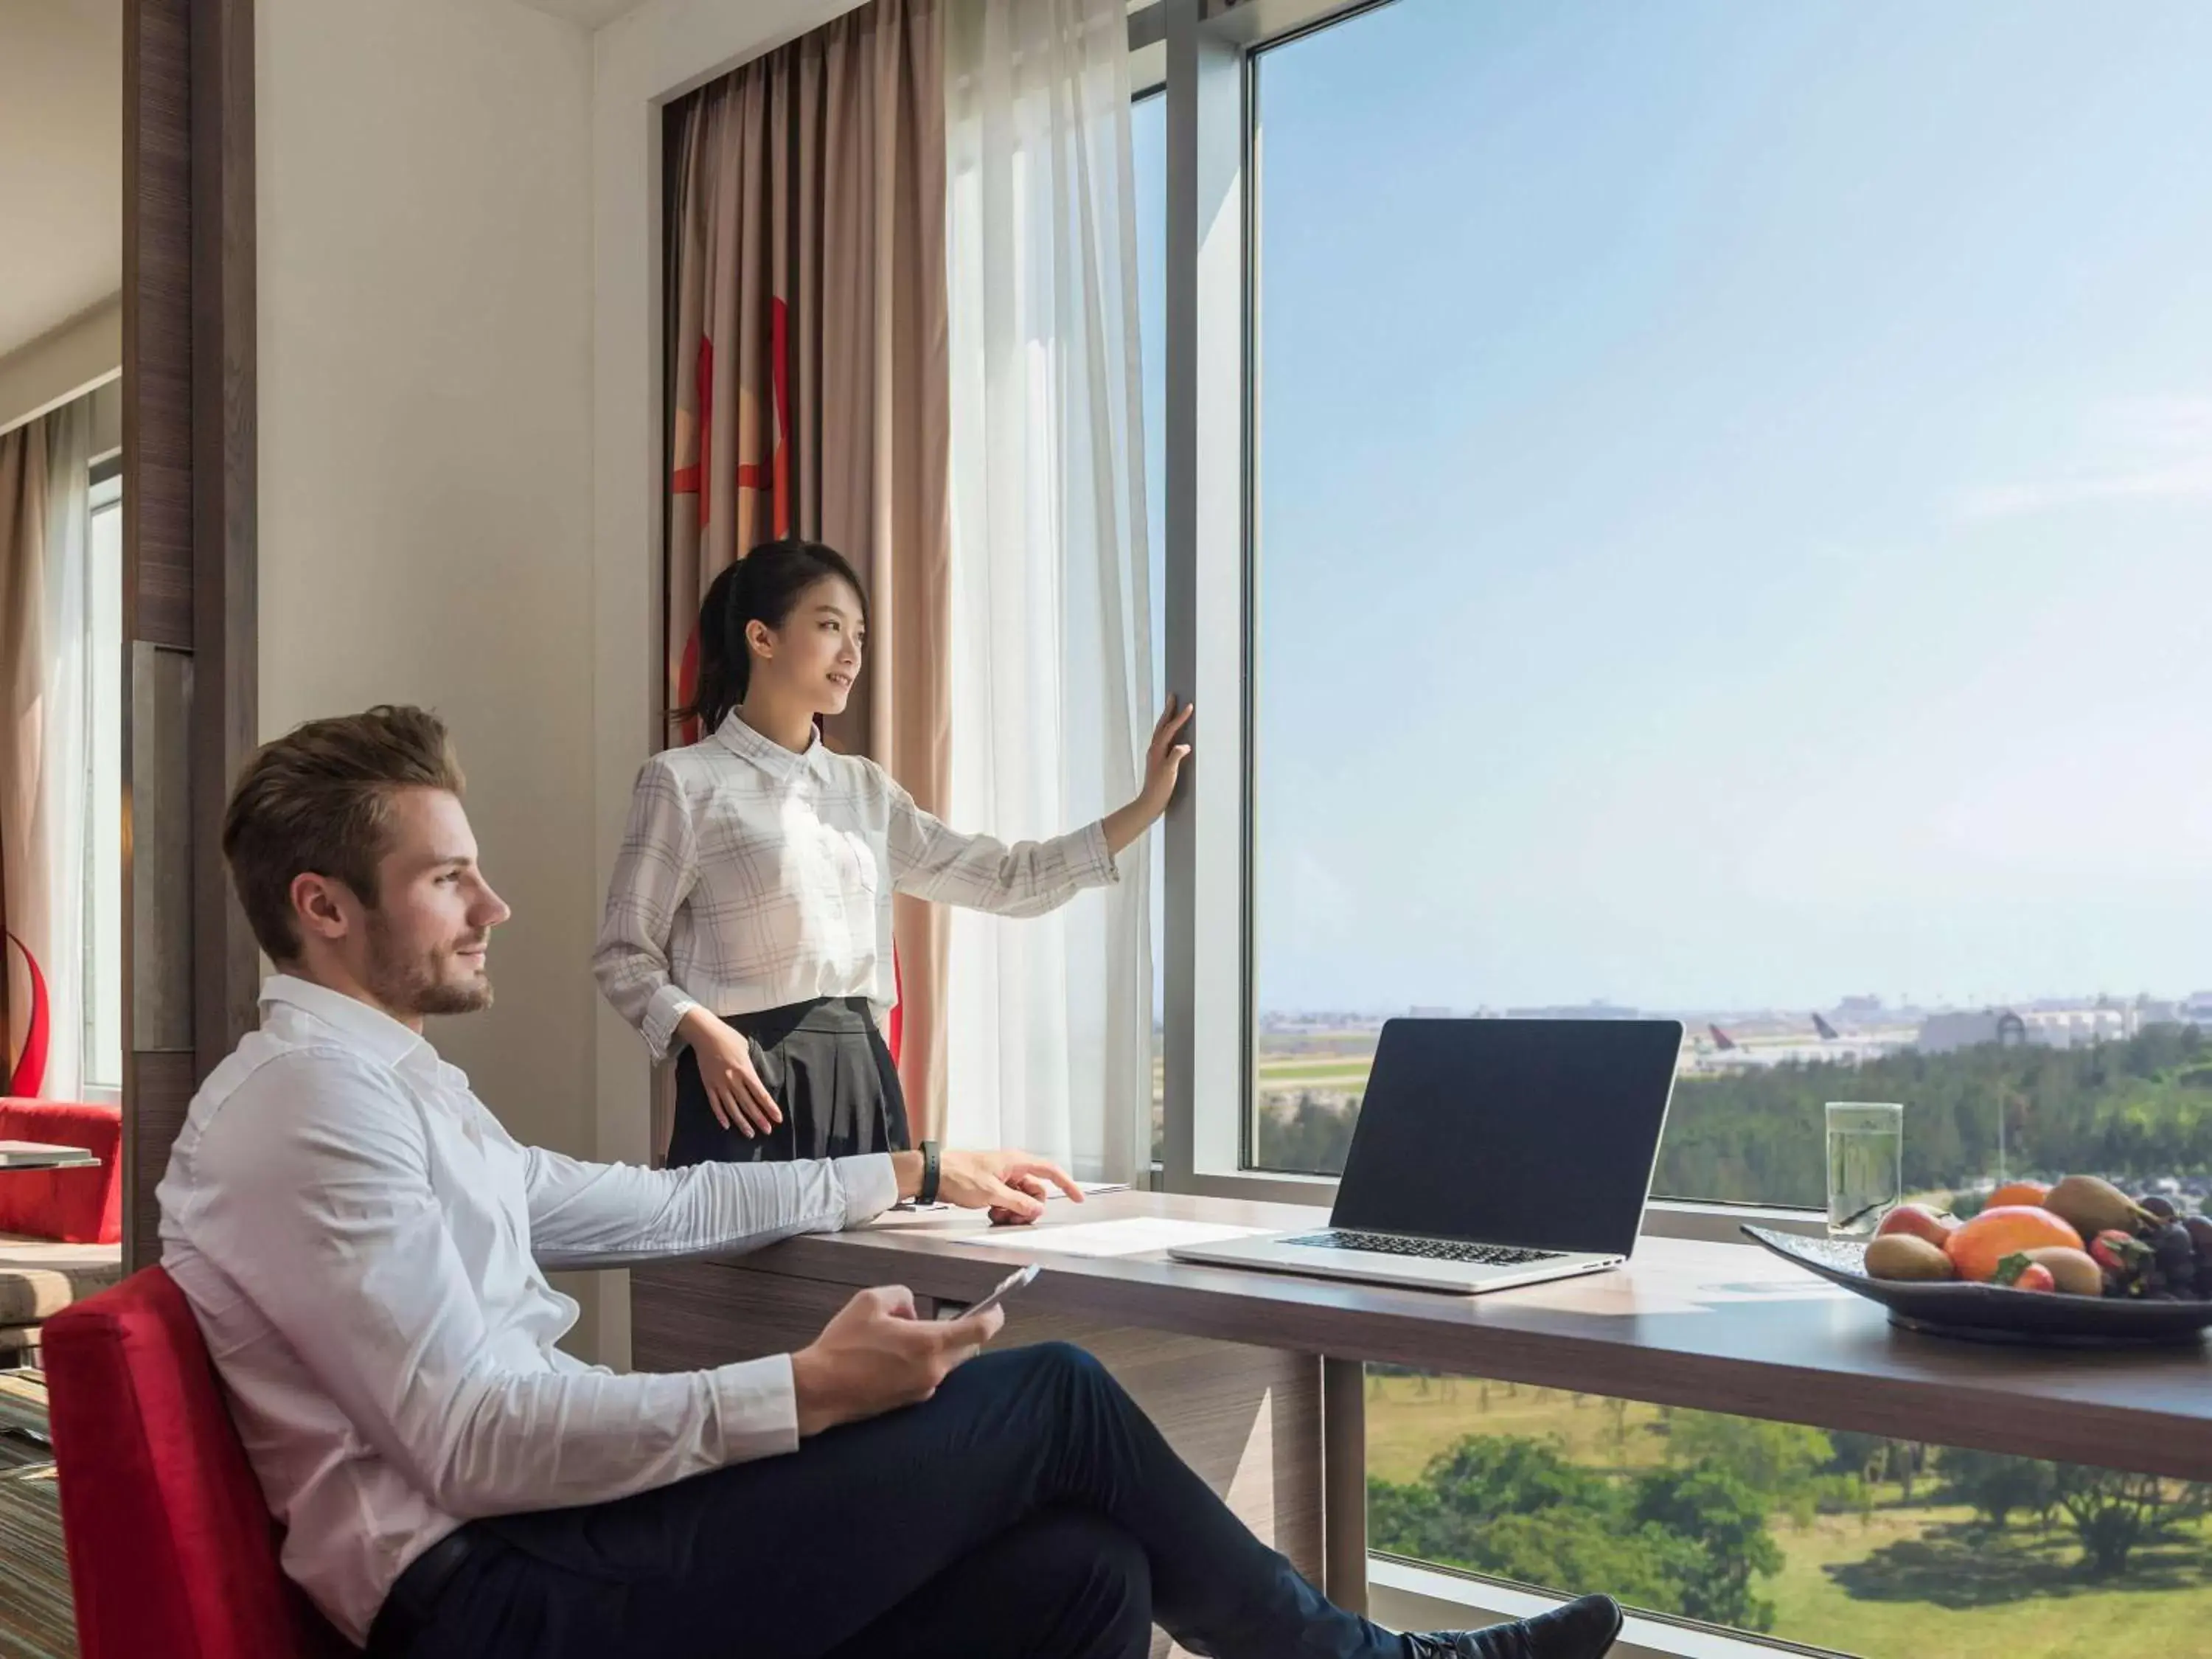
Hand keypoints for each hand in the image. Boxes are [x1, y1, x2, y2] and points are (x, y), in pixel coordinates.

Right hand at [677, 1007, 781, 1138]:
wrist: (705, 1034)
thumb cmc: (728, 1037)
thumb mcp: (746, 1048)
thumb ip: (751, 1065)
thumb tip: (756, 1076)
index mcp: (745, 1070)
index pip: (760, 1094)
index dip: (770, 1107)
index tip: (777, 1118)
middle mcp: (733, 1080)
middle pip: (748, 1104)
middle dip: (759, 1118)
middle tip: (768, 1130)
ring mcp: (719, 1084)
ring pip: (732, 1108)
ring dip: (742, 1122)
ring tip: (750, 1133)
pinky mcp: (708, 1085)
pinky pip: (715, 1104)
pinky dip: (721, 1115)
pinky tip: (727, 1125)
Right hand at [789, 1284, 1002, 1435]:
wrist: (819, 1389)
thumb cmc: (843, 1345)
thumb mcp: (870, 1301)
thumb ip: (901, 1296)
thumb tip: (912, 1311)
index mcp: (929, 1344)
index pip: (978, 1331)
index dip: (993, 1317)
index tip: (996, 1308)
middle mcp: (933, 1371)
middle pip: (966, 1348)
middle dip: (960, 1332)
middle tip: (942, 1319)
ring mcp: (923, 1390)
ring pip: (946, 1363)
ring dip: (937, 1348)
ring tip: (903, 1337)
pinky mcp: (910, 1402)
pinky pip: (928, 1376)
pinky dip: (922, 1363)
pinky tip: (893, 1358)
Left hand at [937, 1149, 1082, 1223]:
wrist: (934, 1175)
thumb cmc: (959, 1175)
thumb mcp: (992, 1193)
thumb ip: (1018, 1203)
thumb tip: (1037, 1210)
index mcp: (1016, 1162)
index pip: (1050, 1171)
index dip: (1066, 1184)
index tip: (1077, 1198)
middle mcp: (1012, 1168)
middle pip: (1035, 1191)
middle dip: (1029, 1208)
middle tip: (1014, 1218)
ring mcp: (1002, 1178)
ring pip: (1021, 1199)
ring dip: (1014, 1212)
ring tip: (997, 1216)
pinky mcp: (992, 1187)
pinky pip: (1008, 1202)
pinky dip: (1004, 1211)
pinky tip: (991, 1214)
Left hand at [1100, 697, 1193, 856]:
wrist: (1150, 802)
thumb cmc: (1160, 788)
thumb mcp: (1169, 772)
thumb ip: (1176, 757)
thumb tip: (1184, 745)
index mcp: (1157, 749)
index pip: (1170, 729)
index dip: (1180, 717)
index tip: (1189, 706)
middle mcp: (1154, 749)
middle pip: (1162, 725)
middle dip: (1168, 710)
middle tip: (1173, 696)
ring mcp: (1155, 754)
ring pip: (1161, 731)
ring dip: (1167, 719)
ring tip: (1172, 709)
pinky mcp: (1157, 760)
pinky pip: (1163, 739)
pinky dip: (1168, 731)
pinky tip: (1173, 734)